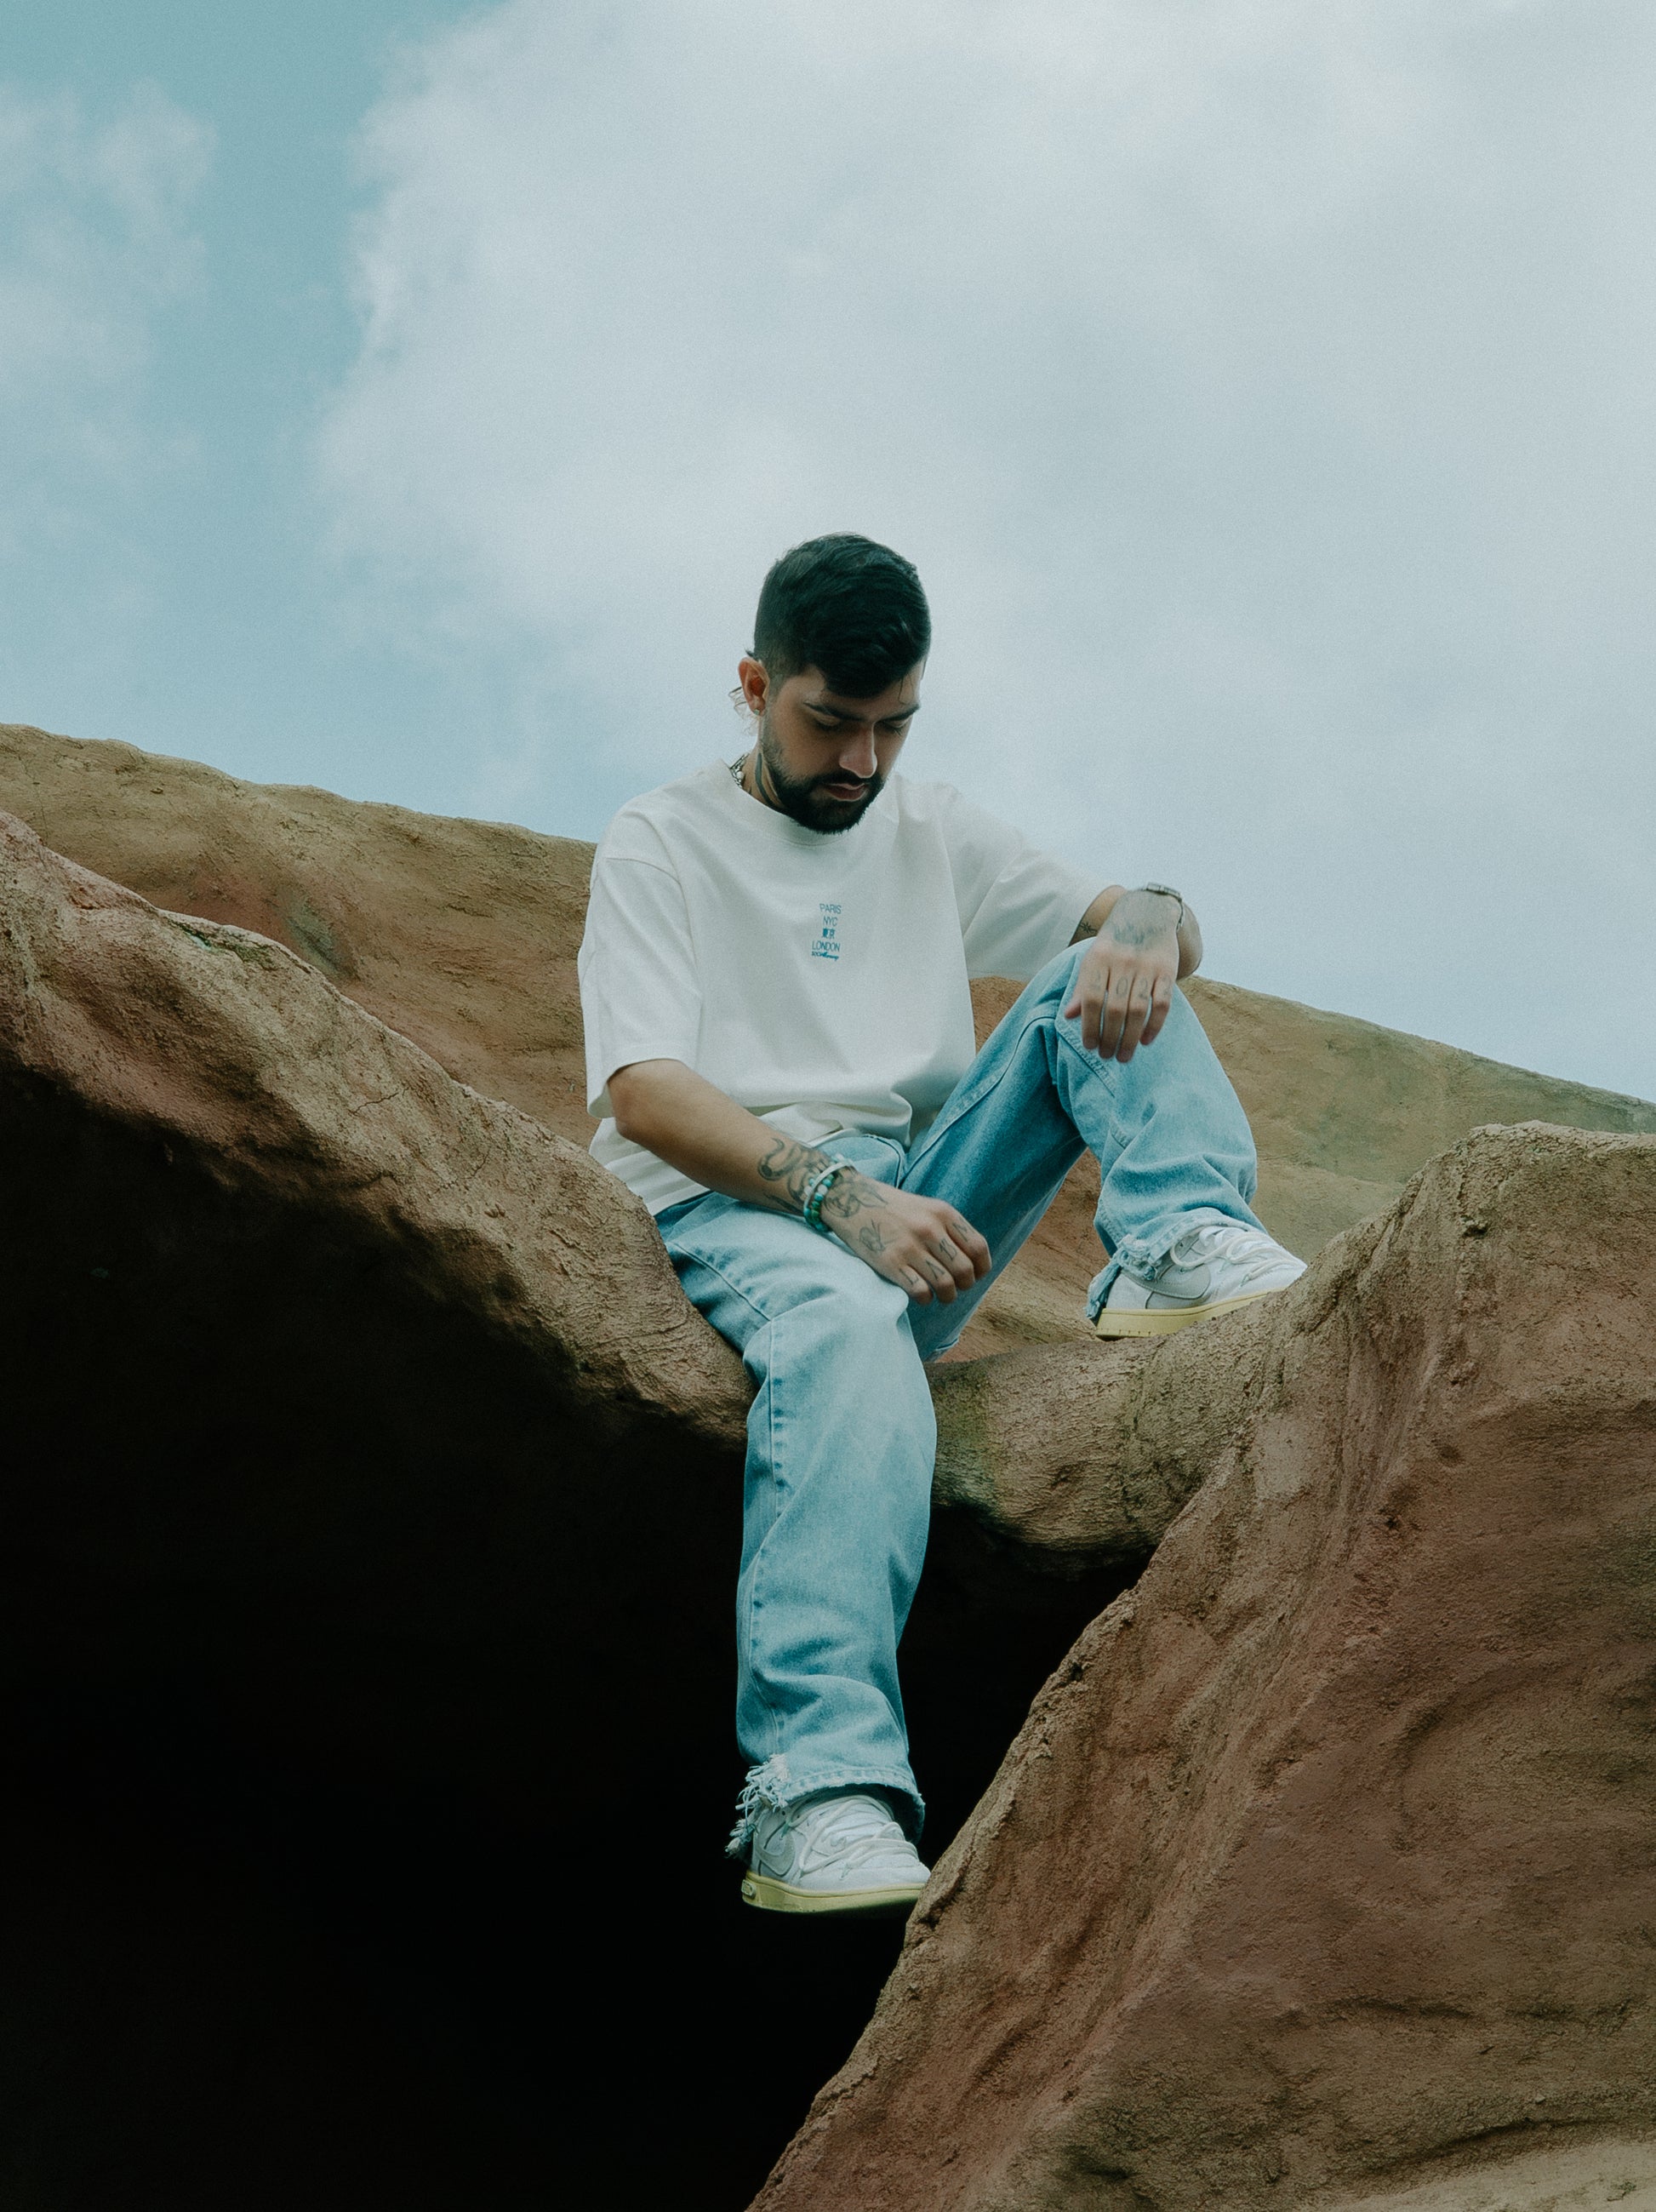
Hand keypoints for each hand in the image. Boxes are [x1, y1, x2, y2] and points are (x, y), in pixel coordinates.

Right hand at [819, 1174, 991, 1304]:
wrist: (853, 1200)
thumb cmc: (894, 1208)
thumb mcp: (927, 1207)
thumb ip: (950, 1229)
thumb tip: (973, 1261)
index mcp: (943, 1213)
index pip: (978, 1247)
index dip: (982, 1268)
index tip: (977, 1275)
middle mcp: (929, 1229)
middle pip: (965, 1270)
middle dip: (965, 1285)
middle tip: (957, 1287)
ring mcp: (909, 1247)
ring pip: (945, 1285)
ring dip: (948, 1296)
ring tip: (942, 1295)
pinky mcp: (890, 1263)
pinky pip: (920, 1292)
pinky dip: (926, 1299)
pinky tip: (922, 1294)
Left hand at [1064, 891, 1179, 1061]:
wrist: (1148, 914)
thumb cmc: (1114, 944)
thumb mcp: (1093, 959)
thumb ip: (1082, 987)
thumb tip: (1068, 1016)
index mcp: (1098, 958)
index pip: (1091, 999)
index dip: (1089, 1026)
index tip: (1090, 1046)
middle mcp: (1122, 961)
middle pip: (1114, 1008)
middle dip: (1110, 1038)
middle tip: (1107, 1056)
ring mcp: (1147, 966)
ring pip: (1138, 1009)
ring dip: (1130, 1037)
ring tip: (1124, 1056)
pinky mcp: (1167, 969)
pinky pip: (1162, 1003)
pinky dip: (1155, 1025)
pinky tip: (1146, 1040)